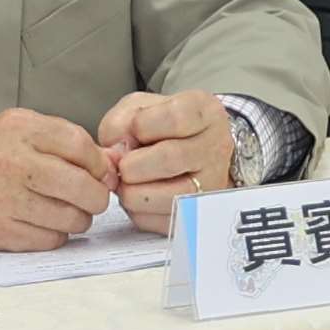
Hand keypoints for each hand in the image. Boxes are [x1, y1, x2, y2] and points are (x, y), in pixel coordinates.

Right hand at [0, 109, 113, 252]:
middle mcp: (7, 160)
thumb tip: (112, 164)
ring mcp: (0, 198)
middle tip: (93, 198)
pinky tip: (42, 222)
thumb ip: (61, 142)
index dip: (100, 164)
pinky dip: (55, 235)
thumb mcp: (16, 131)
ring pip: (69, 218)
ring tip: (66, 211)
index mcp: (16, 127)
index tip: (102, 173)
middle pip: (80, 185)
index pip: (79, 144)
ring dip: (78, 219)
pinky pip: (49, 240)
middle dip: (97, 196)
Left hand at [98, 88, 238, 235]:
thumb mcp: (141, 108)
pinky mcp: (197, 214)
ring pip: (168, 197)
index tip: (135, 129)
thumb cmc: (164, 128)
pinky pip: (161, 221)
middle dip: (131, 164)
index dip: (142, 125)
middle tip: (122, 163)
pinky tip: (139, 194)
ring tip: (128, 180)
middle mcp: (214, 148)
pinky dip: (139, 211)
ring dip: (133, 192)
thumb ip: (121, 122)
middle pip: (170, 159)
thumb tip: (115, 153)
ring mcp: (211, 184)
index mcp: (205, 114)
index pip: (175, 118)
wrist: (191, 152)